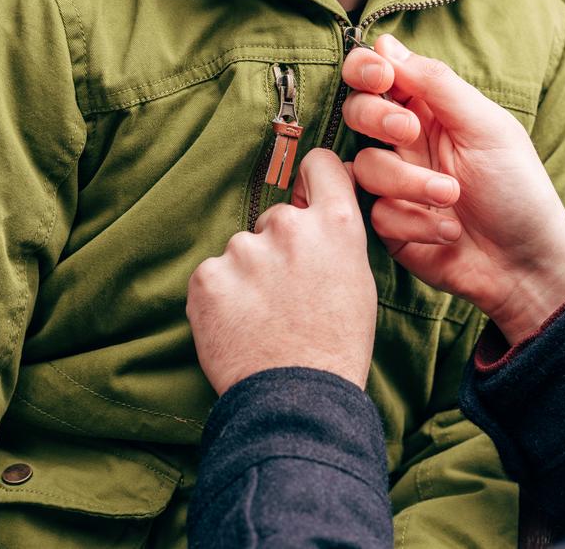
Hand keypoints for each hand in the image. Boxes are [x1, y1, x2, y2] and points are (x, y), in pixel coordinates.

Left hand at [186, 150, 377, 393]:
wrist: (298, 399)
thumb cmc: (336, 346)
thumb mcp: (357, 282)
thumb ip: (334, 239)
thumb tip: (314, 215)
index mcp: (336, 225)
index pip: (320, 165)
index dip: (312, 176)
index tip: (305, 189)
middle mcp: (290, 226)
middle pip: (276, 218)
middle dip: (277, 247)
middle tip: (287, 294)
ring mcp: (244, 249)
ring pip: (242, 249)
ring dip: (247, 273)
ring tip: (263, 317)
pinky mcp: (207, 276)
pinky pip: (213, 275)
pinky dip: (221, 296)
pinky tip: (239, 325)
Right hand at [342, 35, 564, 344]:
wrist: (526, 264)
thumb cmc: (518, 190)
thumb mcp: (486, 127)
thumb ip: (437, 84)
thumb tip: (386, 43)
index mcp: (431, 110)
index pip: (378, 75)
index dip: (367, 69)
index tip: (381, 77)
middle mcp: (407, 142)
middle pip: (357, 112)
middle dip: (377, 118)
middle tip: (410, 131)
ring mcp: (395, 185)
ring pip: (366, 166)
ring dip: (409, 181)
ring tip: (451, 196)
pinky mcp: (389, 225)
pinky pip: (376, 213)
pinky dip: (415, 221)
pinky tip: (448, 230)